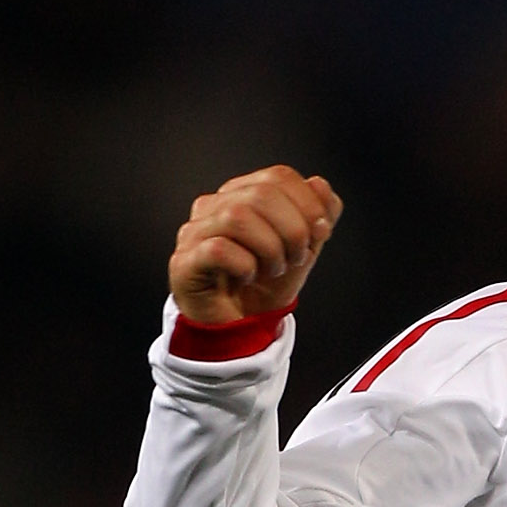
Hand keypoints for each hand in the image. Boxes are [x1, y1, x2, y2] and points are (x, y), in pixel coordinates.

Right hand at [168, 164, 341, 325]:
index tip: (321, 233)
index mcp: (241, 195)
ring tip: (273, 270)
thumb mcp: (303, 251)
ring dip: (270, 248)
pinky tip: (248, 278)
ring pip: (237, 217)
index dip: (308, 203)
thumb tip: (321, 186)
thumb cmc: (265, 287)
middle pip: (261, 194)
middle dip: (293, 229)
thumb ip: (317, 218)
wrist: (241, 329)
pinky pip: (218, 250)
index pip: (278, 176)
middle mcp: (214, 206)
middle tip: (296, 258)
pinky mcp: (184, 262)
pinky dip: (245, 266)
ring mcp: (195, 232)